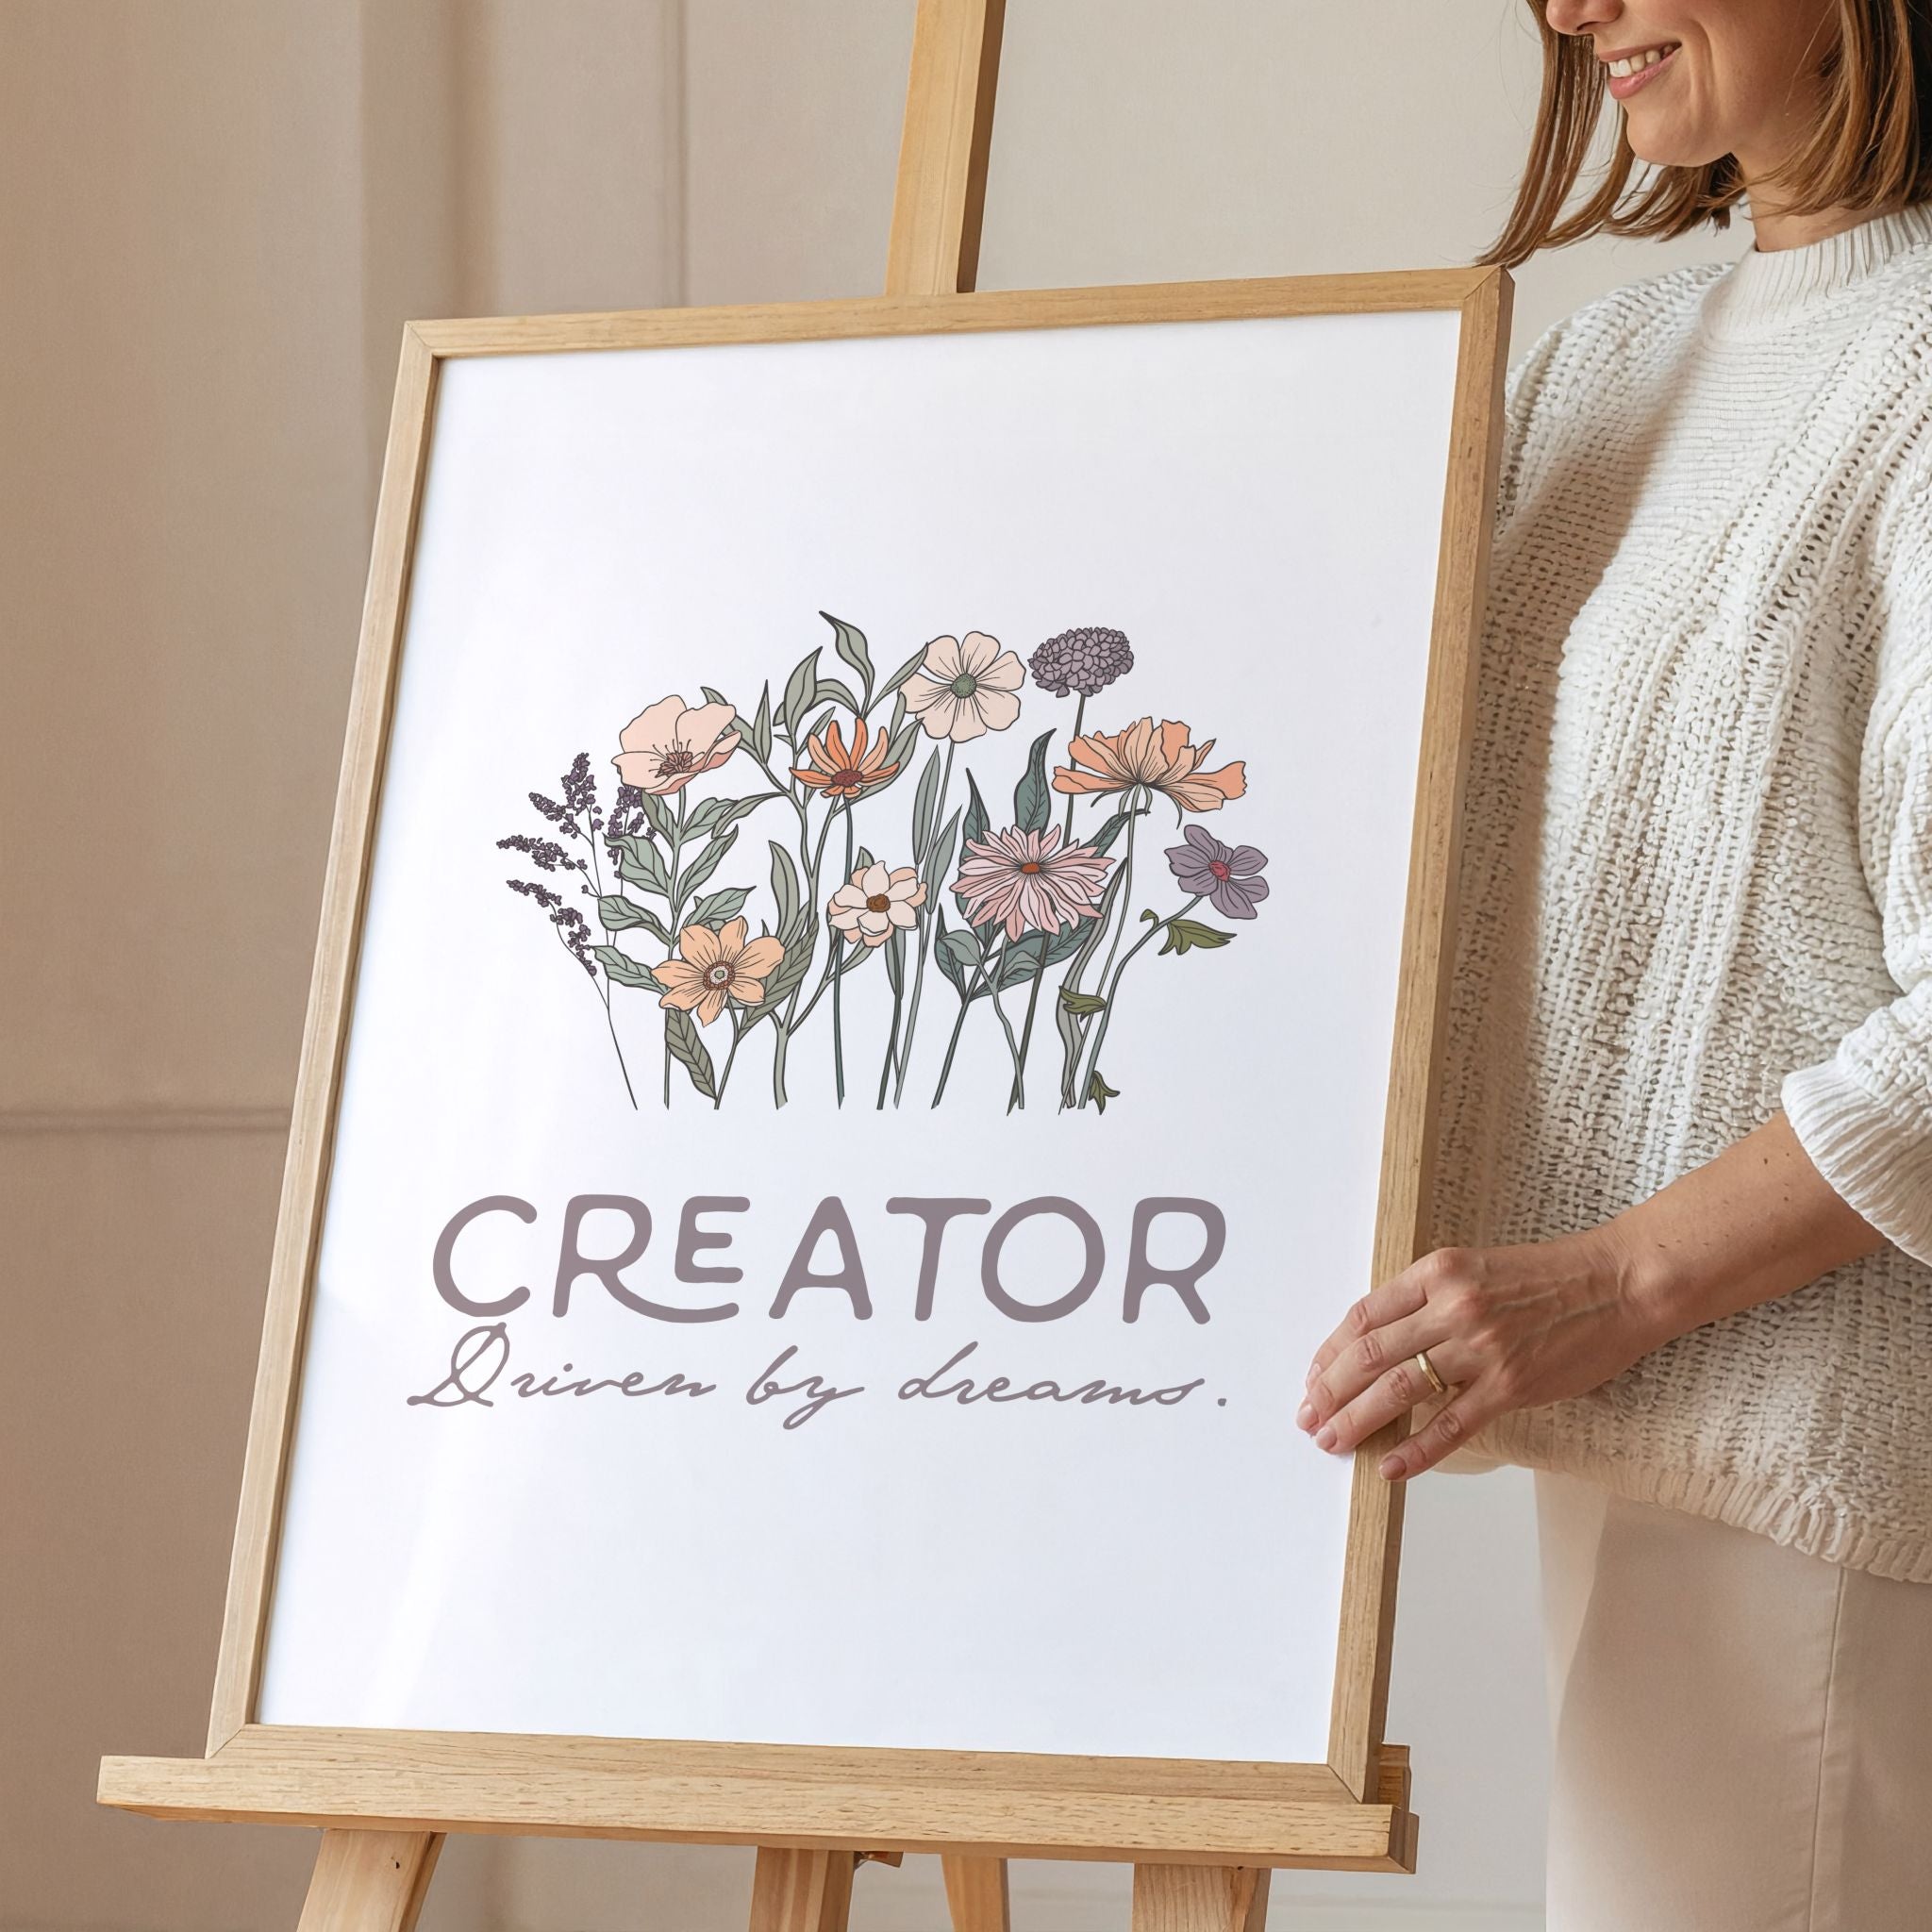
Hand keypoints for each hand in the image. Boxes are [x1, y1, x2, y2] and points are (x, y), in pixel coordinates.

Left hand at [1295, 1113, 1885, 1481]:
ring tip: (1332, 1441)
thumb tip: (1382, 1342)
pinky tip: (1391, 1468)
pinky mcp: (1510, 1384)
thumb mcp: (1475, 1270)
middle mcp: (1451, 1305)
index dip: (1329, 1351)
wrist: (1619, 1283)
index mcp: (1437, 1271)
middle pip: (1368, 1353)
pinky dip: (1415, 1450)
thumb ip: (1428, 1299)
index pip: (1363, 1315)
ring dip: (1357, 1420)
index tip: (1312, 1377)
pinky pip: (1450, 1424)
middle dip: (1328, 1390)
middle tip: (1307, 1417)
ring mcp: (1480, 1346)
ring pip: (1398, 1388)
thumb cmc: (1548, 1279)